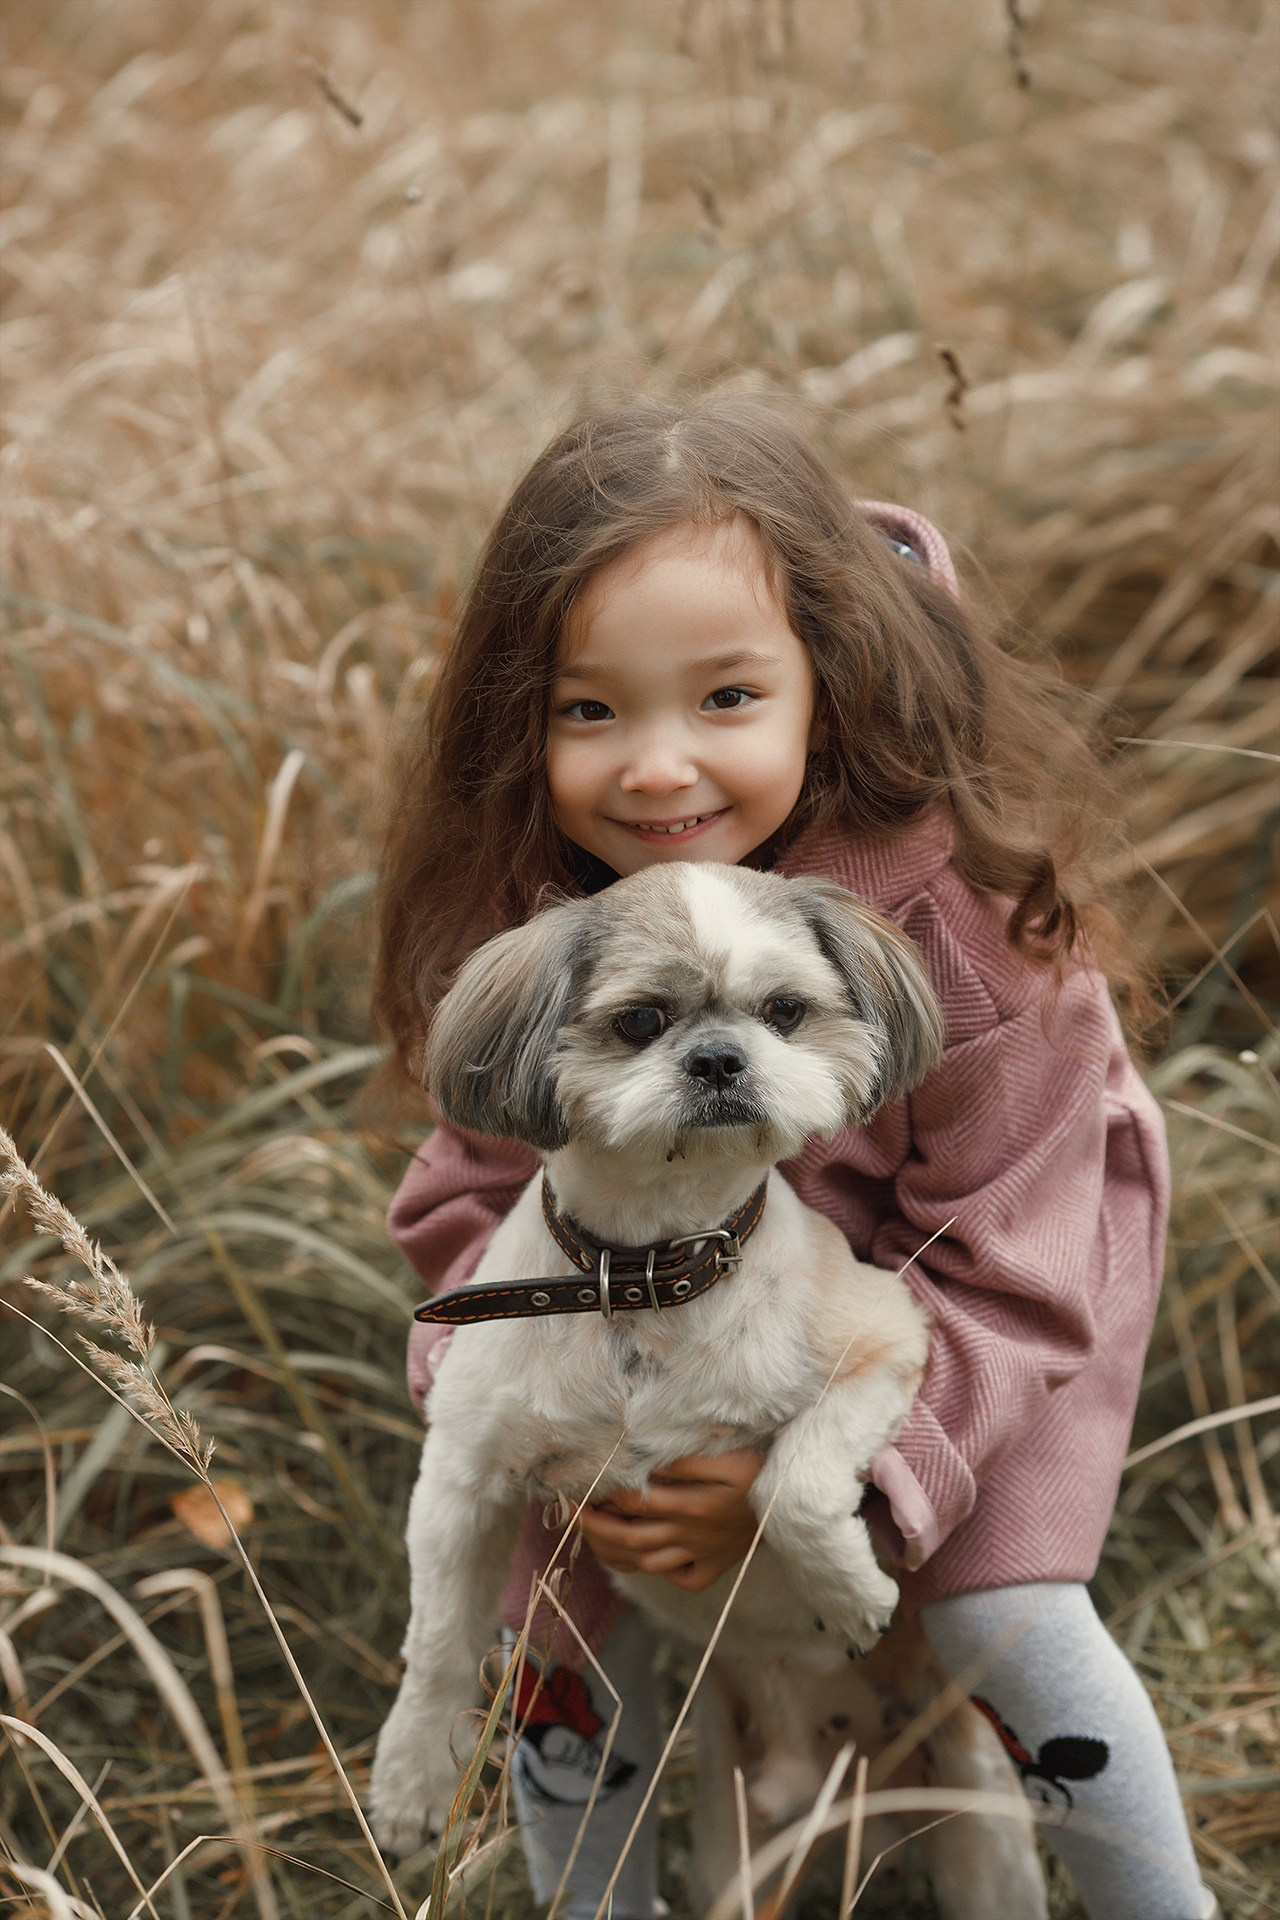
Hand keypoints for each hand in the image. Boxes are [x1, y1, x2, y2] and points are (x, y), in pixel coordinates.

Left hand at [579, 1449, 763, 1592]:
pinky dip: (663, 1573)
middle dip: (596, 1528)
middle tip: (573, 1515)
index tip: (583, 1486)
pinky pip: (685, 1580)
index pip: (634, 1504)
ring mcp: (702, 1553)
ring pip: (648, 1562)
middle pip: (631, 1538)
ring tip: (595, 1536)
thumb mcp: (727, 1458)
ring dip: (616, 1552)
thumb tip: (648, 1464)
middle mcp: (691, 1534)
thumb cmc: (759, 1469)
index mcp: (691, 1507)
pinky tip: (647, 1559)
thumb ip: (685, 1462)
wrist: (793, 1499)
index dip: (604, 1497)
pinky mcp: (716, 1564)